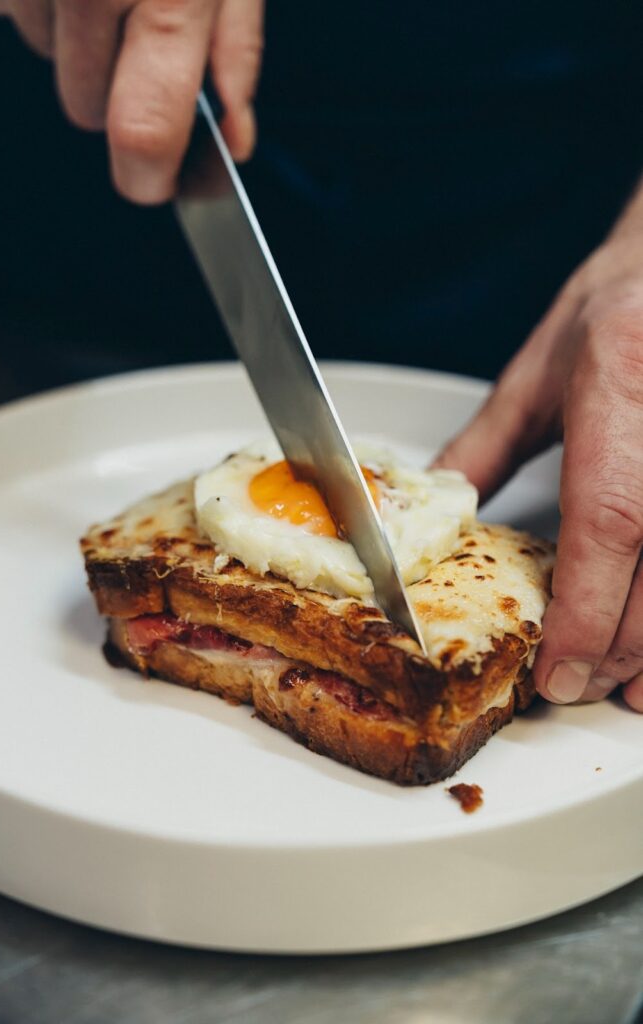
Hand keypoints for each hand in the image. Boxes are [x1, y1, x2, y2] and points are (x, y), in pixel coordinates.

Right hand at [0, 0, 263, 203]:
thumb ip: (237, 53)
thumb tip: (236, 138)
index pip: (144, 132)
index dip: (150, 175)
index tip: (158, 181)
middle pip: (88, 107)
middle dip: (114, 85)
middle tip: (139, 23)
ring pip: (43, 55)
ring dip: (73, 32)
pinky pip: (6, 10)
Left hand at [434, 185, 642, 712]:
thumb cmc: (616, 307)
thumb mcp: (538, 374)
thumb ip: (484, 448)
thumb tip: (441, 506)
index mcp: (615, 390)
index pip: (609, 519)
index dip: (588, 608)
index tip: (562, 670)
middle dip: (624, 643)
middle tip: (588, 685)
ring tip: (631, 684)